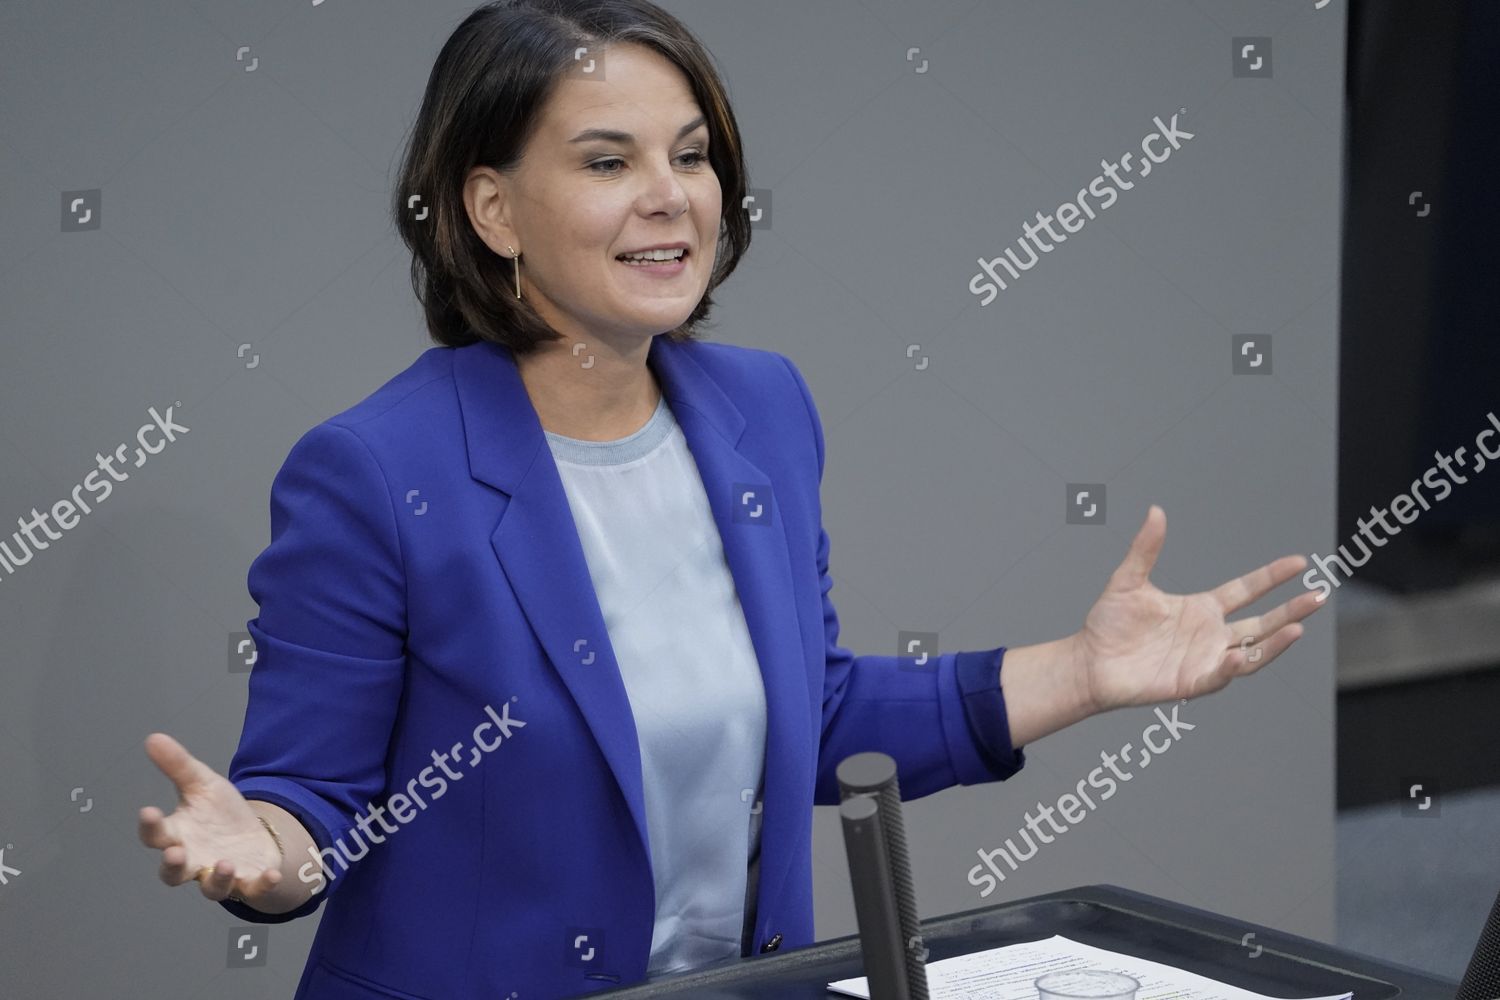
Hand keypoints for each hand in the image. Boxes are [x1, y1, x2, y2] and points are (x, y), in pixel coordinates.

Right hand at [138, 732, 282, 905]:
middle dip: (172, 866)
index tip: (148, 811)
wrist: (253, 835)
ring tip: (225, 863)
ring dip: (217, 878)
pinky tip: (271, 874)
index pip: (156, 835)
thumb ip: (178, 765)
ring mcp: (220, 875)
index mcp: (178, 835)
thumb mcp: (202, 784)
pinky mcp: (248, 883)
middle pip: (173, 873)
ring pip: (212, 888)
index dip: (150, 826)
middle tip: (174, 853)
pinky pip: (252, 890)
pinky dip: (261, 884)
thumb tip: (153, 737)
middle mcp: (194, 860)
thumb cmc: (218, 814)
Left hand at [1072, 505, 1325, 711]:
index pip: (1246, 590)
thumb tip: (1156, 511)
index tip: (1299, 562)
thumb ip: (1145, 549)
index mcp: (1201, 609)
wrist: (1088, 662)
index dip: (1271, 577)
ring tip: (1298, 627)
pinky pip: (1219, 675)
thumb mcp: (1128, 581)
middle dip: (1291, 610)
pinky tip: (1240, 655)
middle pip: (1261, 621)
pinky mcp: (1191, 682)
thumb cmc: (1108, 625)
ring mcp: (1204, 659)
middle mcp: (1210, 634)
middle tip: (1320, 595)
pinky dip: (1231, 667)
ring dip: (1275, 641)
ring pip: (1251, 651)